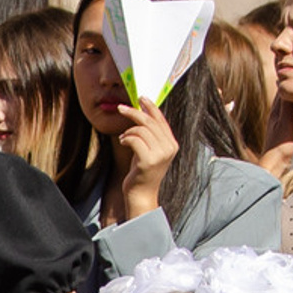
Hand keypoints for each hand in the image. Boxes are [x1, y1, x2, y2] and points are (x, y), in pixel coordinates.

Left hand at [111, 99, 178, 219]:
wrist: (141, 194)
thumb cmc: (142, 171)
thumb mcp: (149, 150)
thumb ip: (150, 134)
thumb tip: (143, 113)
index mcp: (172, 144)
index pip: (161, 120)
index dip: (151, 107)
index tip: (141, 98)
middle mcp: (169, 148)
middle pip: (150, 122)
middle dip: (134, 112)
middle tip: (121, 108)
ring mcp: (160, 155)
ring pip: (140, 130)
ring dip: (127, 132)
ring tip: (123, 138)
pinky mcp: (148, 161)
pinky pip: (134, 140)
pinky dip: (125, 138)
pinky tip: (122, 142)